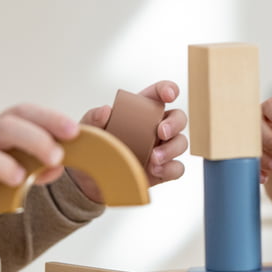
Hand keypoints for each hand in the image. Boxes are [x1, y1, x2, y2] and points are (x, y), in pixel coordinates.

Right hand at [0, 105, 78, 216]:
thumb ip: (37, 159)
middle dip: (35, 140)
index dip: (50, 118)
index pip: (24, 112)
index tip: (74, 131)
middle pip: (5, 127)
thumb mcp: (10, 153)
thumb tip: (58, 167)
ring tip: (21, 178)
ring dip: (3, 165)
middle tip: (57, 157)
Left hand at [73, 81, 187, 201]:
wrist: (90, 181)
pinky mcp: (163, 169)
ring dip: (172, 149)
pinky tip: (155, 170)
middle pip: (179, 117)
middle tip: (161, 132)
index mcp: (141, 111)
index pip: (159, 93)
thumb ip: (94, 118)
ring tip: (153, 159)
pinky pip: (177, 167)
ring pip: (181, 142)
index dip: (169, 89)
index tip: (169, 95)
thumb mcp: (89, 131)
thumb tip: (105, 110)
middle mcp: (156, 127)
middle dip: (175, 123)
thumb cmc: (94, 148)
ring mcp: (162, 148)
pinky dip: (170, 168)